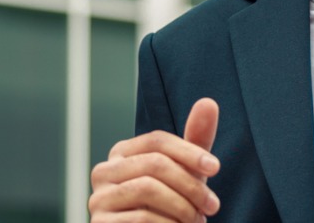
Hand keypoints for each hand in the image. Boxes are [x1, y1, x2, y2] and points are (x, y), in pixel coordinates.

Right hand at [89, 98, 221, 222]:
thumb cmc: (170, 206)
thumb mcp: (186, 173)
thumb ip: (196, 140)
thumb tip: (209, 102)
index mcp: (122, 153)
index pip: (156, 140)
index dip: (189, 151)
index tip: (215, 168)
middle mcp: (104, 171)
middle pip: (154, 164)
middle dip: (190, 185)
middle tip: (212, 205)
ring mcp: (98, 198)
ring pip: (147, 189)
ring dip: (182, 207)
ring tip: (197, 220)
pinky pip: (140, 218)